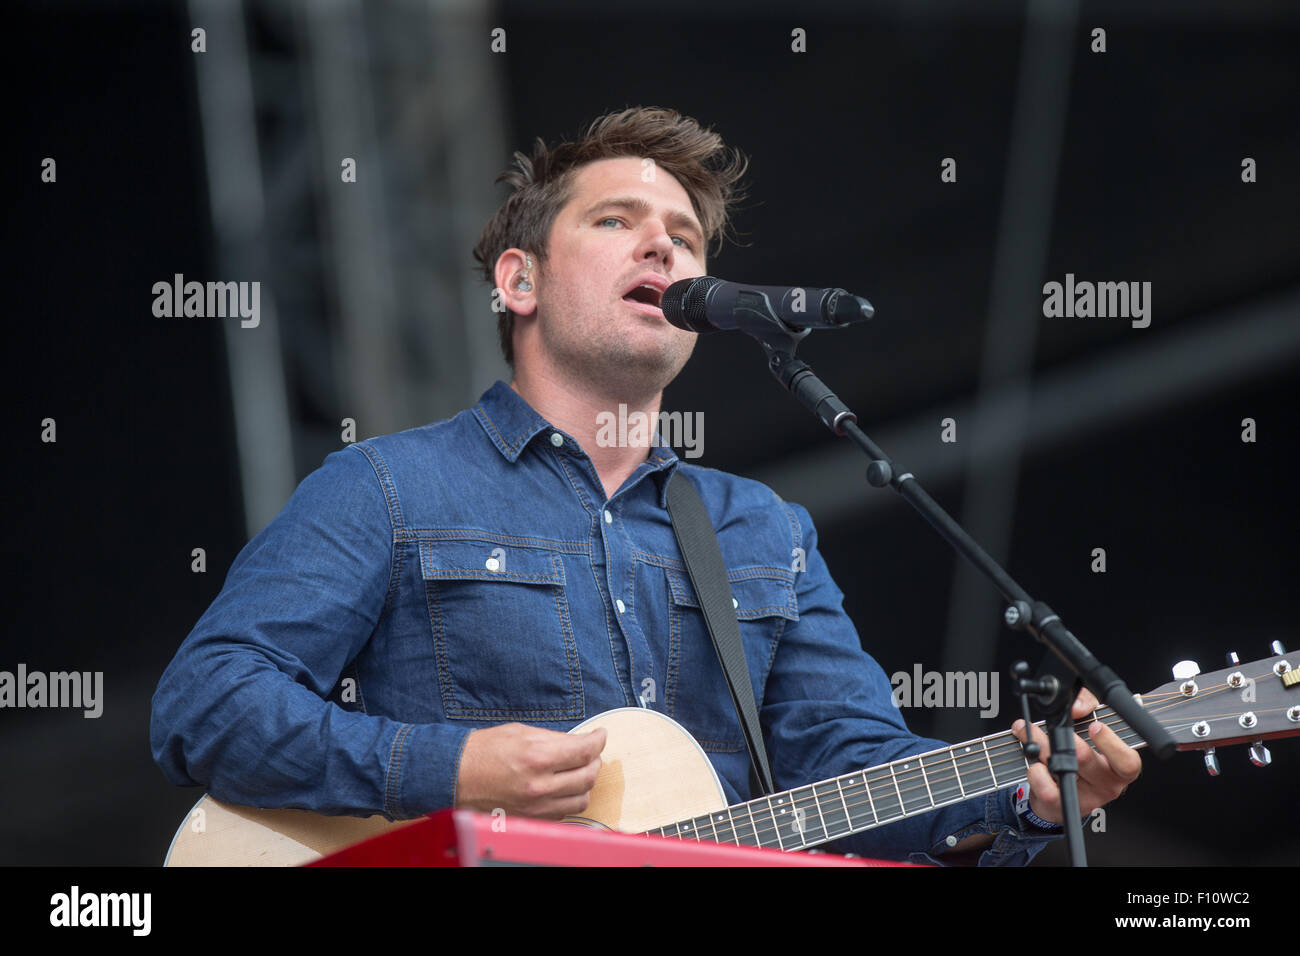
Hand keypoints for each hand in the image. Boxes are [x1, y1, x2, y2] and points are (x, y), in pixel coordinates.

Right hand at [456, 722, 605, 818]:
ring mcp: (536, 807)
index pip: (585, 751)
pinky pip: (564, 813)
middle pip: (589, 776)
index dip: (599, 740)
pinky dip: (568, 799)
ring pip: (581, 799)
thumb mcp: (520, 732)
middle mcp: (540, 786)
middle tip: (589, 752)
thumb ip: (553, 738)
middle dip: (594, 760)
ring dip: (584, 783)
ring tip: (575, 771)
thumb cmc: (483, 751)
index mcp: (537, 757)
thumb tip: (578, 742)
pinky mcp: (531, 820)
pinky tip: (560, 787)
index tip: (600, 735)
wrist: (453, 777)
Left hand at [1010, 687, 1141, 825]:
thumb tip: (1077, 707)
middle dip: (1062, 737)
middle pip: (1086, 760)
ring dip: (1042, 748)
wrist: (1060, 789)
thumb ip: (1087, 703)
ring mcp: (1085, 798)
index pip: (1128, 762)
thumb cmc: (1080, 753)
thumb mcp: (1089, 721)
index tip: (1095, 726)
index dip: (1112, 744)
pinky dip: (1036, 773)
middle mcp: (1106, 784)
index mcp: (1119, 767)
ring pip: (1064, 771)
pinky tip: (1033, 763)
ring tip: (1031, 735)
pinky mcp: (1062, 806)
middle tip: (1050, 725)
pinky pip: (1048, 791)